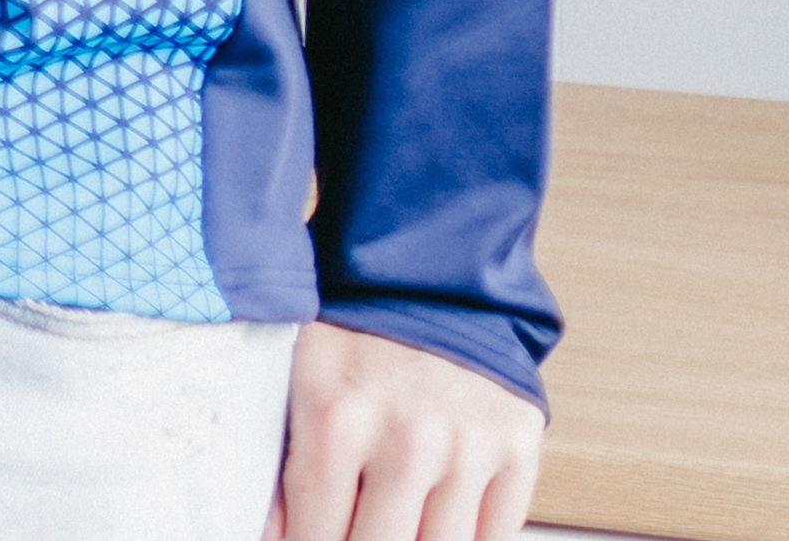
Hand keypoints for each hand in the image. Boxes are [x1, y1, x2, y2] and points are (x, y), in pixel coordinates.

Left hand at [275, 323, 540, 540]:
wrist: (434, 275)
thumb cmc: (355, 329)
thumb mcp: (294, 376)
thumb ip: (282, 457)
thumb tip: (271, 534)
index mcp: (336, 418)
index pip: (315, 533)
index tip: (309, 538)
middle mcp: (407, 439)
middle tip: (355, 526)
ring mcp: (468, 447)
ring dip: (415, 539)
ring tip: (392, 519)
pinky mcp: (518, 448)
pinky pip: (497, 534)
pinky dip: (468, 538)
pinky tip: (437, 519)